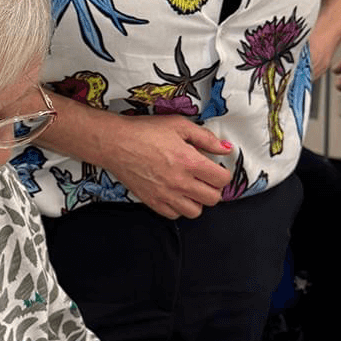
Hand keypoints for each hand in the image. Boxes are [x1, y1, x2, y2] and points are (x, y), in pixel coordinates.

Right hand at [107, 115, 232, 219]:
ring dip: (197, 200)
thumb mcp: (178, 125)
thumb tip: (225, 148)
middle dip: (213, 188)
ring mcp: (166, 195)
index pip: (222, 179)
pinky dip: (179, 207)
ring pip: (195, 211)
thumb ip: (205, 138)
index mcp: (190, 162)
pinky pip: (174, 215)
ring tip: (190, 187)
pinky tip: (175, 193)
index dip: (223, 173)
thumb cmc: (143, 131)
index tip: (216, 168)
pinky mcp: (152, 202)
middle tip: (205, 178)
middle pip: (213, 198)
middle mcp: (180, 182)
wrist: (114, 143)